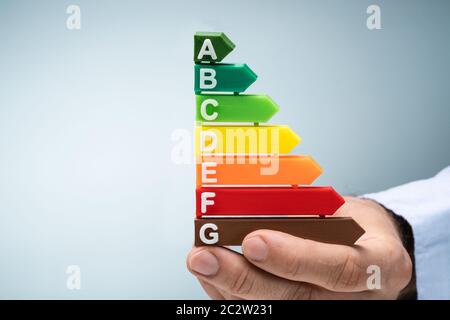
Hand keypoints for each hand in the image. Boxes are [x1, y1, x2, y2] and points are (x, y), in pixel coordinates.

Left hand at [186, 197, 412, 298]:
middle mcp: (359, 297)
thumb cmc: (353, 225)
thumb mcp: (343, 208)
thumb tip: (247, 205)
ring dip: (229, 288)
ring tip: (200, 261)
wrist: (370, 251)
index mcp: (380, 263)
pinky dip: (232, 296)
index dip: (295, 257)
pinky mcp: (308, 313)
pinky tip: (211, 276)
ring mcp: (331, 310)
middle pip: (299, 298)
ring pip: (278, 309)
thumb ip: (304, 212)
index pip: (340, 268)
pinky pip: (268, 311)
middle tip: (206, 255)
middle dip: (245, 277)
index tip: (253, 240)